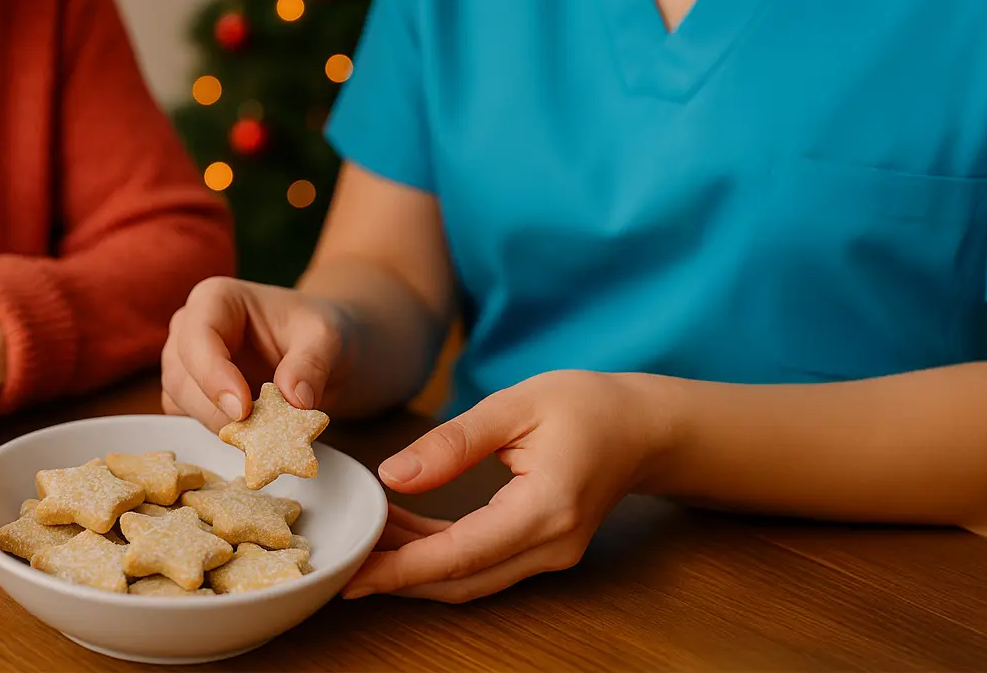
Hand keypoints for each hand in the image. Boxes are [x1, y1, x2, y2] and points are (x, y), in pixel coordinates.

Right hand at [160, 277, 350, 430]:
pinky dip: (222, 433)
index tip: (243, 409)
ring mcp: (186, 363)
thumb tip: (294, 400)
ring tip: (268, 432)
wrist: (319, 353)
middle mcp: (190, 328)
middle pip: (182, 375)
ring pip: (182, 402)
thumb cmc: (314, 331)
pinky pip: (192, 420)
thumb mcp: (326, 337)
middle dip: (219, 409)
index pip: (198, 336)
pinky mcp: (191, 395)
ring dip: (222, 424)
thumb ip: (311, 363)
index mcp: (215, 299)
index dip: (213, 375)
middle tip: (264, 432)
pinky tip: (256, 435)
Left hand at [342, 370, 676, 601]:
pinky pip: (482, 564)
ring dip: (415, 566)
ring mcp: (550, 555)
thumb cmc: (587, 405)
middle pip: (461, 580)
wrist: (643, 427)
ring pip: (469, 579)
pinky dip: (438, 555)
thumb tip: (393, 475)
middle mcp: (551, 545)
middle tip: (343, 560)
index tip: (353, 573)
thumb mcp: (515, 406)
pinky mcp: (542, 550)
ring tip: (365, 537)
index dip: (402, 568)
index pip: (461, 553)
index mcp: (546, 508)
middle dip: (398, 576)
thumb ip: (452, 443)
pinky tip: (401, 531)